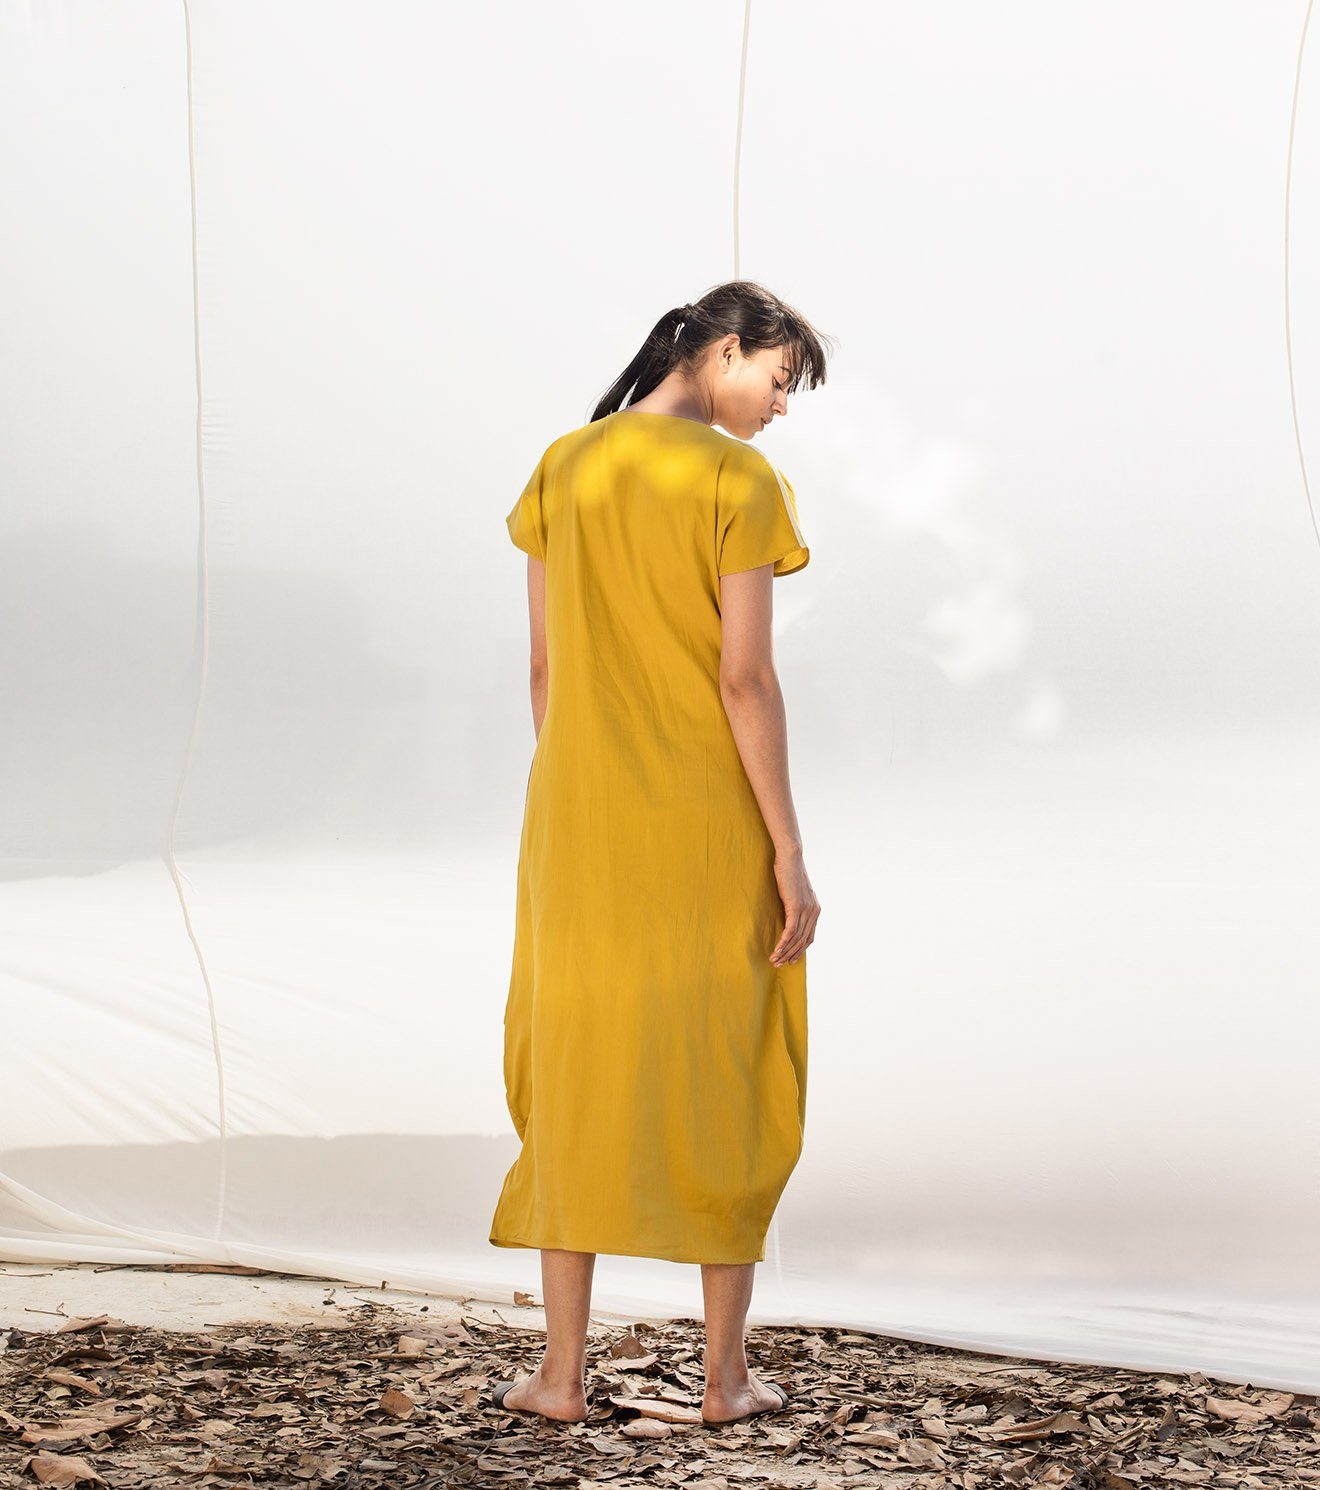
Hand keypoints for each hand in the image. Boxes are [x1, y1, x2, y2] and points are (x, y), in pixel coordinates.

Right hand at [770, 849, 819, 966]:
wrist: (790, 858)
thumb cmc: (789, 872)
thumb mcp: (794, 892)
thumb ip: (794, 905)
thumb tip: (787, 914)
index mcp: (815, 910)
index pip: (809, 936)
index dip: (800, 949)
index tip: (790, 958)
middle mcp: (814, 912)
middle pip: (803, 941)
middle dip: (791, 954)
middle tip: (780, 964)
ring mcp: (806, 910)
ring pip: (796, 939)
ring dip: (785, 952)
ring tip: (775, 960)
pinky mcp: (796, 908)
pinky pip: (790, 932)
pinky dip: (782, 944)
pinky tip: (776, 951)